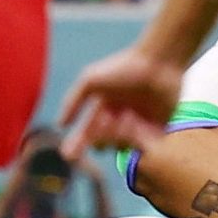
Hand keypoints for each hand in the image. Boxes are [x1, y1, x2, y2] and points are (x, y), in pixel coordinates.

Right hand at [58, 47, 185, 157]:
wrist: (159, 62)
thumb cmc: (123, 68)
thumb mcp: (90, 80)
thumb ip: (73, 101)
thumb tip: (59, 124)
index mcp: (103, 110)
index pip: (86, 133)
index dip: (76, 145)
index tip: (69, 155)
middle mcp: (119, 121)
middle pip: (103, 144)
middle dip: (101, 137)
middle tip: (107, 120)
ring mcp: (138, 127)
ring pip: (122, 147)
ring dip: (120, 136)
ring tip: (127, 115)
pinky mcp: (157, 131)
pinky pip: (143, 147)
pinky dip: (138, 139)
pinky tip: (138, 120)